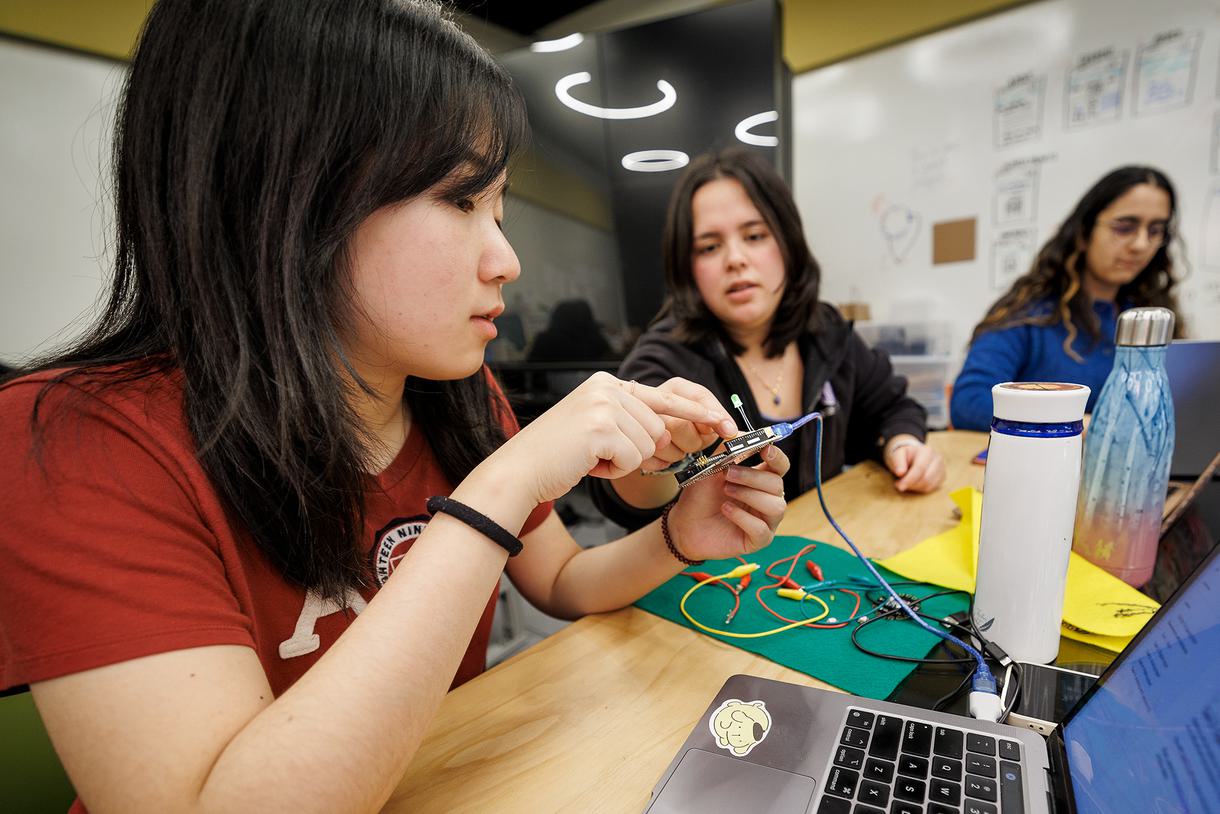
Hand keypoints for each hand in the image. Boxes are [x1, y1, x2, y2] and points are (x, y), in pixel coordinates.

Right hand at [494, 372, 736, 503]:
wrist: (520, 471)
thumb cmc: (559, 456)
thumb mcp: (597, 428)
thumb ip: (631, 422)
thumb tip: (670, 436)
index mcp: (608, 383)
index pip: (664, 396)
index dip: (697, 411)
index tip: (724, 422)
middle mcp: (607, 387)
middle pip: (659, 428)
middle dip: (638, 452)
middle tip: (600, 456)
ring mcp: (604, 405)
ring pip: (649, 445)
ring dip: (624, 463)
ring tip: (590, 458)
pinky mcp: (601, 427)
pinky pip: (633, 459)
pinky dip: (614, 471)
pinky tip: (587, 465)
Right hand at [640, 377, 735, 471]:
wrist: (652, 426)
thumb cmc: (683, 418)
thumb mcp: (701, 409)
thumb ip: (717, 415)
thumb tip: (731, 432)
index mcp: (675, 387)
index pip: (698, 398)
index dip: (714, 416)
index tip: (729, 431)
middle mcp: (653, 401)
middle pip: (679, 426)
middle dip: (694, 441)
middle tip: (695, 441)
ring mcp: (638, 423)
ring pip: (666, 447)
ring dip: (679, 454)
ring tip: (678, 446)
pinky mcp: (631, 444)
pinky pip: (654, 461)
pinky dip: (664, 463)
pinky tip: (666, 455)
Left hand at [665, 444, 789, 561]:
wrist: (683, 524)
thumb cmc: (701, 496)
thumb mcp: (711, 468)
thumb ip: (727, 449)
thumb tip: (742, 432)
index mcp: (760, 480)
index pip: (780, 466)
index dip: (776, 456)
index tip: (764, 448)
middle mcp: (767, 500)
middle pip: (777, 485)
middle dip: (753, 477)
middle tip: (728, 474)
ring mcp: (765, 521)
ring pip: (776, 506)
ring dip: (750, 495)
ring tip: (726, 491)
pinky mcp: (758, 541)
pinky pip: (762, 529)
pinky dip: (743, 517)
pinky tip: (726, 510)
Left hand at [884, 435, 944, 493]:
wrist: (914, 454)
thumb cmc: (905, 455)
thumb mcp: (897, 454)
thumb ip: (897, 462)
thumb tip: (900, 473)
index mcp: (926, 451)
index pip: (919, 468)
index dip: (909, 479)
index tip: (899, 486)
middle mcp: (937, 459)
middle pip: (925, 478)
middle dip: (911, 484)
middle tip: (899, 484)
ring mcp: (942, 468)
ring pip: (928, 485)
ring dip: (914, 487)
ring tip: (906, 481)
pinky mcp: (942, 477)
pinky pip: (931, 488)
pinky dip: (920, 488)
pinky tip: (913, 482)